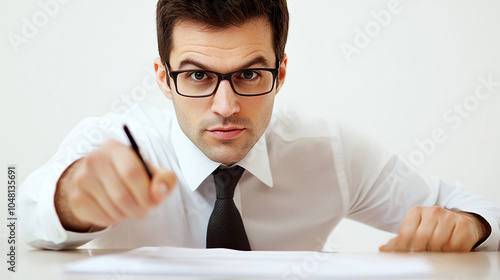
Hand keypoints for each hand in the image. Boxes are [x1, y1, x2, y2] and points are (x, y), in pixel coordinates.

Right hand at [54, 140, 176, 231]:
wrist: (97, 178)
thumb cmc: (129, 174)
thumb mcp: (150, 171)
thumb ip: (164, 179)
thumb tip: (159, 192)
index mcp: (115, 148)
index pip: (132, 173)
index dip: (146, 193)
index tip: (153, 202)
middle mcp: (95, 159)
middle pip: (122, 196)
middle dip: (139, 209)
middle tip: (143, 209)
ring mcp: (82, 178)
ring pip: (113, 209)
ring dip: (127, 215)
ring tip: (129, 207)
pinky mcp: (76, 197)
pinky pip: (102, 218)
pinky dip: (114, 219)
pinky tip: (114, 209)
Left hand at [379, 206, 489, 251]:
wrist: (459, 221)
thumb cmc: (433, 228)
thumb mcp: (415, 230)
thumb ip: (399, 240)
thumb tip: (383, 250)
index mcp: (417, 211)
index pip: (406, 232)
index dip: (403, 247)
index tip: (404, 254)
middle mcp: (433, 211)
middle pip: (422, 238)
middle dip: (421, 250)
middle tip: (422, 255)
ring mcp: (449, 216)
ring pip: (439, 242)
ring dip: (437, 251)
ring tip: (436, 250)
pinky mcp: (463, 225)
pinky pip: (455, 245)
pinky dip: (451, 252)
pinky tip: (449, 249)